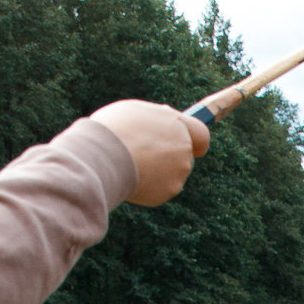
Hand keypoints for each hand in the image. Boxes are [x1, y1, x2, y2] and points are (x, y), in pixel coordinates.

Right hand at [89, 101, 208, 205]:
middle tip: (143, 153)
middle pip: (183, 156)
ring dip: (157, 171)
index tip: (194, 146)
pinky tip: (131, 176)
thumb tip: (167, 117)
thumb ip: (157, 117)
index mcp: (177, 125)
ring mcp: (178, 172)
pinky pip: (160, 188)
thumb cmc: (114, 129)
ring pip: (171, 173)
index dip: (196, 141)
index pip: (201, 134)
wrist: (102, 156)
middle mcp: (183, 149)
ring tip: (131, 163)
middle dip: (168, 156)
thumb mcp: (135, 112)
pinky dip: (148, 185)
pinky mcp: (168, 191)